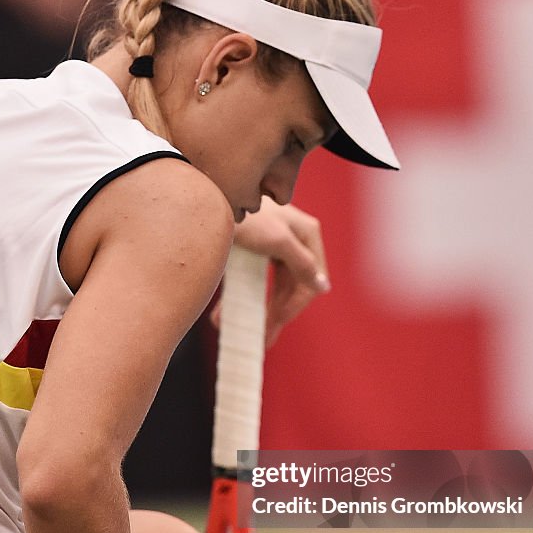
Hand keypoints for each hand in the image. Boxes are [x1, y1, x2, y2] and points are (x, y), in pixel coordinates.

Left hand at [213, 199, 330, 346]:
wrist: (209, 192)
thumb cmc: (245, 213)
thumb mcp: (276, 239)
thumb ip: (301, 263)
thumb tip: (323, 287)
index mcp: (307, 235)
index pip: (309, 281)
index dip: (293, 307)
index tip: (274, 326)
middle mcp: (294, 240)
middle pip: (290, 286)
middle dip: (274, 314)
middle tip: (262, 340)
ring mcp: (274, 244)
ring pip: (271, 285)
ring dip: (256, 310)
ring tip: (239, 331)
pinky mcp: (254, 247)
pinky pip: (253, 278)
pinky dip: (242, 296)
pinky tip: (223, 315)